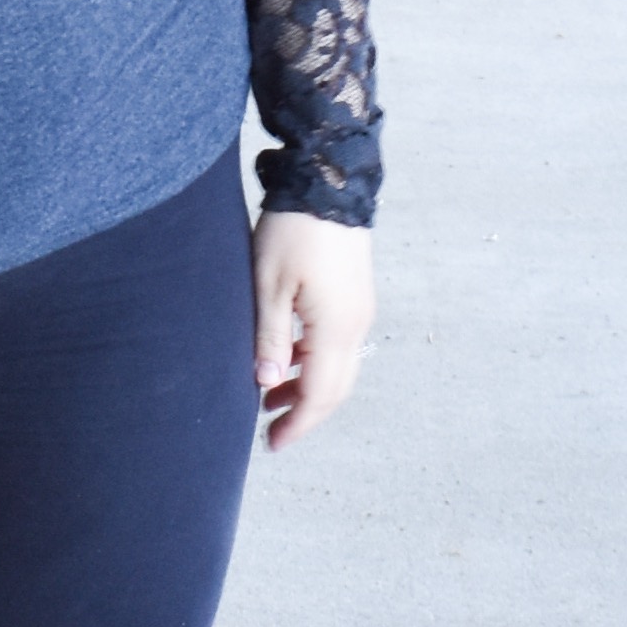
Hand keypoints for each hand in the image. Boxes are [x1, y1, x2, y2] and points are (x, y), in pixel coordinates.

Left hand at [252, 209, 374, 450]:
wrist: (327, 182)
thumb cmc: (292, 231)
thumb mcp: (268, 286)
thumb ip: (268, 338)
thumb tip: (267, 384)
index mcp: (336, 328)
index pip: (321, 395)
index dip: (298, 423)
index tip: (272, 444)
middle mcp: (356, 324)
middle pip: (335, 387)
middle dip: (304, 412)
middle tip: (270, 429)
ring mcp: (359, 309)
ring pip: (338, 366)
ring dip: (307, 386)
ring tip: (268, 396)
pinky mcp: (354, 295)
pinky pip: (338, 343)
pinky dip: (313, 361)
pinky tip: (285, 359)